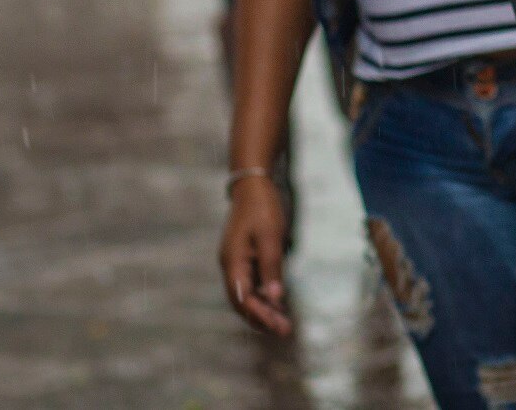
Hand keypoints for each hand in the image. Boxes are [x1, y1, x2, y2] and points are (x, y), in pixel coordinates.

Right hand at [219, 175, 292, 335]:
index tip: (279, 328)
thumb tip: (275, 298)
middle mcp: (230, 266)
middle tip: (284, 331)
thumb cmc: (262, 208)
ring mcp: (236, 262)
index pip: (243, 299)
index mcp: (232, 262)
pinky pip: (251, 283)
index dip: (261, 315)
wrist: (253, 185)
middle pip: (243, 301)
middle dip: (262, 318)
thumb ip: (271, 267)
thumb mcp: (270, 237)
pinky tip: (277, 303)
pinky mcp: (243, 258)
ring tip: (283, 323)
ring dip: (263, 309)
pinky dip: (263, 296)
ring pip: (247, 294)